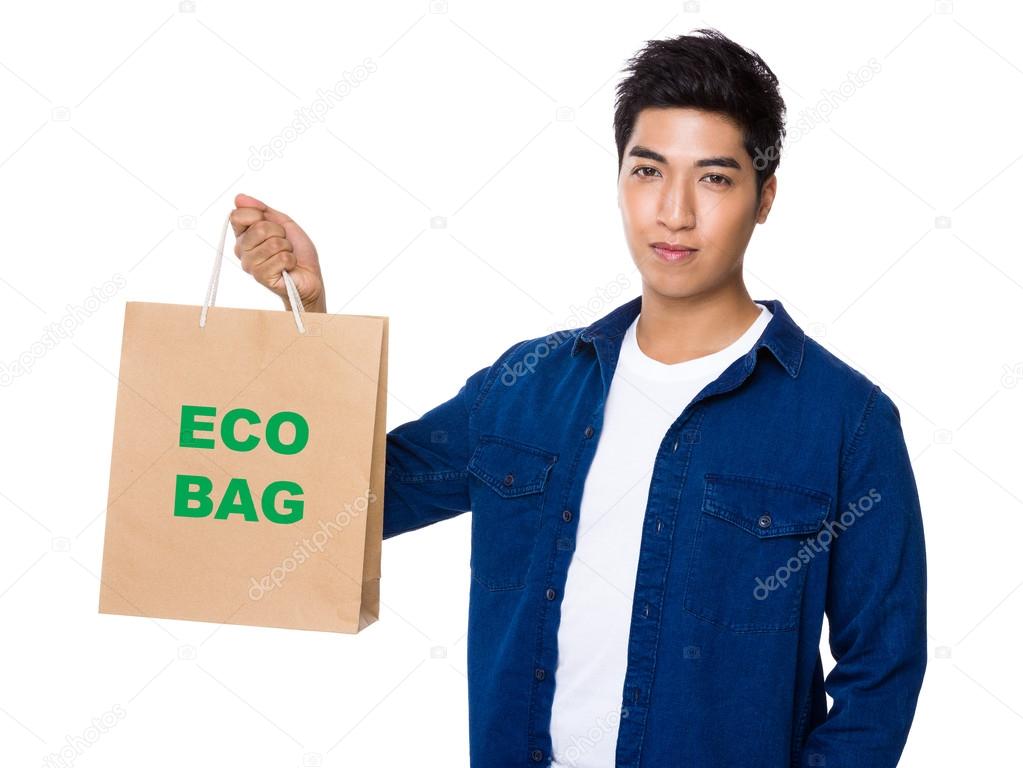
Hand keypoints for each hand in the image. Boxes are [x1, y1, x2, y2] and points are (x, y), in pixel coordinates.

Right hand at [230, 193, 325, 312]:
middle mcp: (242, 250)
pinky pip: (281, 258)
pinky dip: (291, 260)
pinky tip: (288, 267)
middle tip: (284, 243)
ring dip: (287, 248)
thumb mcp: (282, 223)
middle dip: (279, 232)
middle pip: (258, 228)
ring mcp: (250, 265)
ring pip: (273, 243)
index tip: (271, 221)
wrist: (309, 275)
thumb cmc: (296, 251)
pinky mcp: (262, 277)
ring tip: (286, 255)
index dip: (258, 213)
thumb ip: (262, 209)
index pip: (237, 215)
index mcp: (244, 235)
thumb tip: (239, 197)